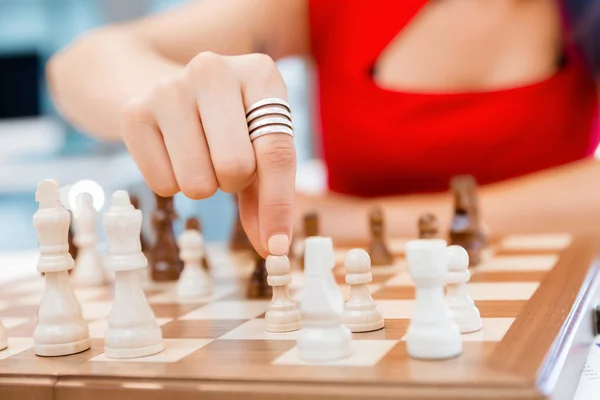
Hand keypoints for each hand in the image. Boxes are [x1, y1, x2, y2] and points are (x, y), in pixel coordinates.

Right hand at [120, 52, 294, 256]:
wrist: (157, 86)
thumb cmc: (225, 123)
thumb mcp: (257, 144)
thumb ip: (270, 193)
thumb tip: (272, 246)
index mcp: (260, 74)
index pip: (276, 151)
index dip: (278, 205)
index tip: (279, 246)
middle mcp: (213, 69)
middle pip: (235, 167)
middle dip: (234, 184)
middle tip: (227, 166)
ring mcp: (169, 88)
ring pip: (197, 184)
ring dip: (204, 186)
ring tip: (200, 154)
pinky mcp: (134, 112)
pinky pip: (162, 186)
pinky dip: (172, 183)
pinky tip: (172, 152)